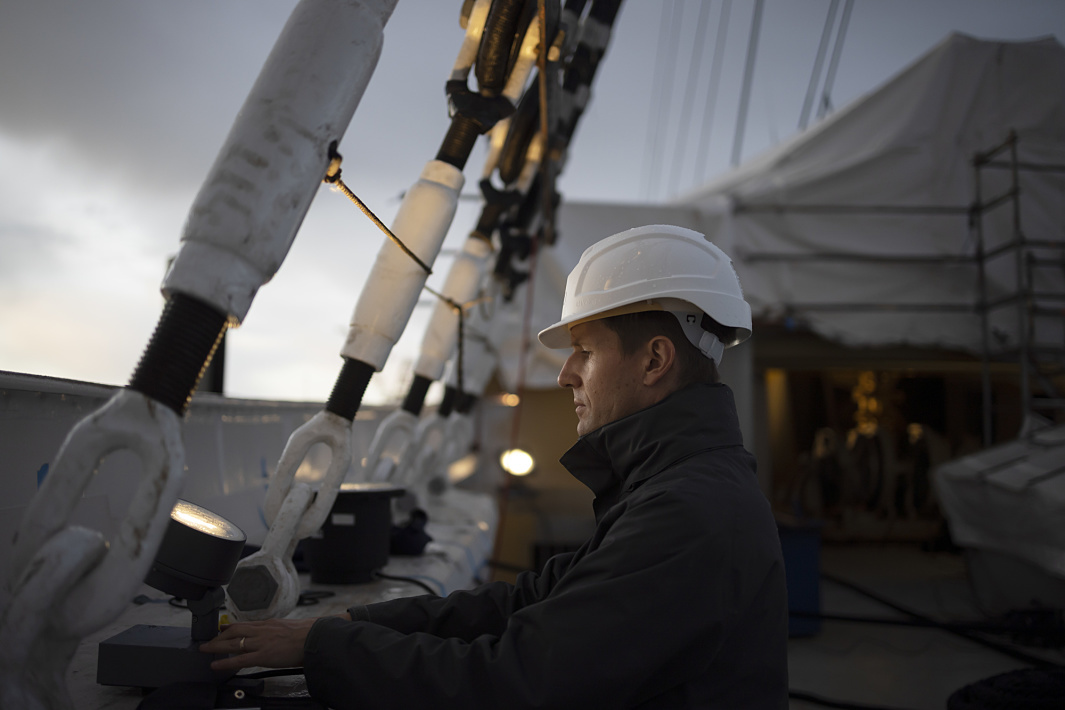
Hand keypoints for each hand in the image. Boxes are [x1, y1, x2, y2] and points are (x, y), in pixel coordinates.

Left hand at [199, 617, 317, 671]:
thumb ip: (279, 631)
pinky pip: (239, 659)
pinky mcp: (263, 655)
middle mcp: (262, 630)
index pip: (246, 624)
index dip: (232, 626)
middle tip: (209, 640)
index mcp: (270, 624)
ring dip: (217, 646)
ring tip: (205, 649)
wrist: (315, 637)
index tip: (223, 627)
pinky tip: (215, 665)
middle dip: (220, 635)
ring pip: (233, 642)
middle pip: (235, 630)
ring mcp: (261, 642)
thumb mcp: (290, 628)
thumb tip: (278, 636)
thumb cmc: (308, 634)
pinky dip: (225, 662)